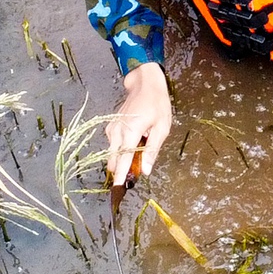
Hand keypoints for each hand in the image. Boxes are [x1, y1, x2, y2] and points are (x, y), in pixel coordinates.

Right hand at [105, 62, 171, 185]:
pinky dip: (123, 148)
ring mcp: (112, 128)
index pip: (122, 160)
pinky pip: (114, 144)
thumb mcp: (161, 128)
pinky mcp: (111, 126)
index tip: (117, 190)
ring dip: (124, 157)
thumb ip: (152, 151)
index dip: (120, 176)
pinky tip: (136, 139)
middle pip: (114, 160)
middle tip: (136, 171)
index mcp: (130, 133)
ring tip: (142, 146)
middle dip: (122, 169)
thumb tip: (145, 170)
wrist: (145, 83)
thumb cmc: (156, 104)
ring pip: (113, 153)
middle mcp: (116, 132)